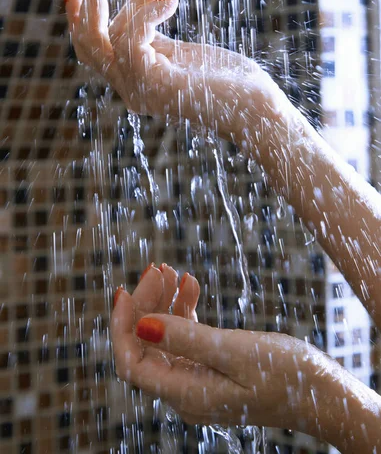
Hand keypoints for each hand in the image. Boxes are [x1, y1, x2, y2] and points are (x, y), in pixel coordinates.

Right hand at [64, 0, 284, 139]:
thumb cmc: (233, 83)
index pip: (93, 51)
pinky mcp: (154, 85)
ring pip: (108, 35)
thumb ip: (160, 40)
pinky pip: (130, 40)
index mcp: (136, 81)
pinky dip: (147, 12)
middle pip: (88, 43)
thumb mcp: (185, 54)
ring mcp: (139, 91)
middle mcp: (131, 90)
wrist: (259, 112)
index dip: (78, 17)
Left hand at [113, 265, 317, 428]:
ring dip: (165, 302)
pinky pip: (187, 335)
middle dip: (147, 304)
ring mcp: (198, 378)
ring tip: (172, 270)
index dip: (122, 326)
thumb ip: (186, 339)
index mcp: (186, 395)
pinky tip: (192, 284)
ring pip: (166, 337)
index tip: (126, 290)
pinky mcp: (212, 366)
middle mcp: (185, 390)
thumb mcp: (233, 352)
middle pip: (148, 345)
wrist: (322, 392)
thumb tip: (141, 326)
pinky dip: (186, 308)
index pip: (133, 363)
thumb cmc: (285, 376)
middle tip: (158, 268)